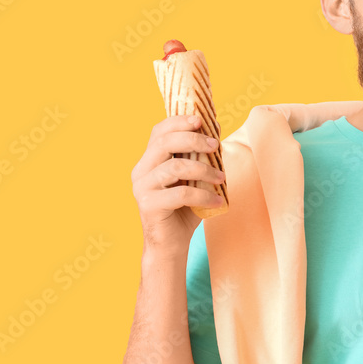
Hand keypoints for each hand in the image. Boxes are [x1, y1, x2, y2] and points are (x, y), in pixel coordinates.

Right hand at [131, 114, 226, 256]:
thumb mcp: (195, 178)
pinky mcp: (149, 205)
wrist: (172, 243)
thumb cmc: (185, 209)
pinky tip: (219, 201)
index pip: (159, 131)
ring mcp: (142, 187)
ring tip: (222, 178)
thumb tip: (216, 129)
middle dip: (193, 139)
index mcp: (150, 160)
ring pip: (175, 167)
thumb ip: (201, 157)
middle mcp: (141, 170)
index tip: (201, 120)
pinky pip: (181, 193)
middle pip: (164, 143)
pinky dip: (204, 195)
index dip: (179, 121)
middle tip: (215, 146)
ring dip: (204, 170)